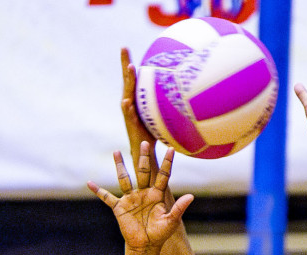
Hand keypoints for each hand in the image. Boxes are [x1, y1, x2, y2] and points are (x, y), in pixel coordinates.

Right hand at [87, 143, 193, 252]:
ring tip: (116, 152)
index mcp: (157, 195)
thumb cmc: (159, 234)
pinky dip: (98, 191)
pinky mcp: (120, 207)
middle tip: (144, 143)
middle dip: (143, 158)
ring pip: (124, 179)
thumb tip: (191, 196)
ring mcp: (131, 199)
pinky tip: (89, 183)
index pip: (163, 176)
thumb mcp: (171, 221)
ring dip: (120, 166)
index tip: (171, 149)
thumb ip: (179, 208)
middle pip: (143, 172)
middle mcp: (143, 193)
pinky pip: (107, 197)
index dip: (168, 163)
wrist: (145, 246)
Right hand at [119, 48, 160, 186]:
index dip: (129, 64)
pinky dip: (127, 108)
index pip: (133, 79)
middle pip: (127, 81)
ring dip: (128, 81)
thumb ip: (165, 105)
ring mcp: (129, 115)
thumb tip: (182, 94)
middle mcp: (130, 105)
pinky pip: (129, 115)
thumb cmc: (154, 135)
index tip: (126, 47)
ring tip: (129, 67)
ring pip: (127, 94)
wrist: (146, 154)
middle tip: (123, 48)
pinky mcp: (131, 126)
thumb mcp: (161, 116)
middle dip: (125, 64)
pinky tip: (126, 101)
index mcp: (136, 101)